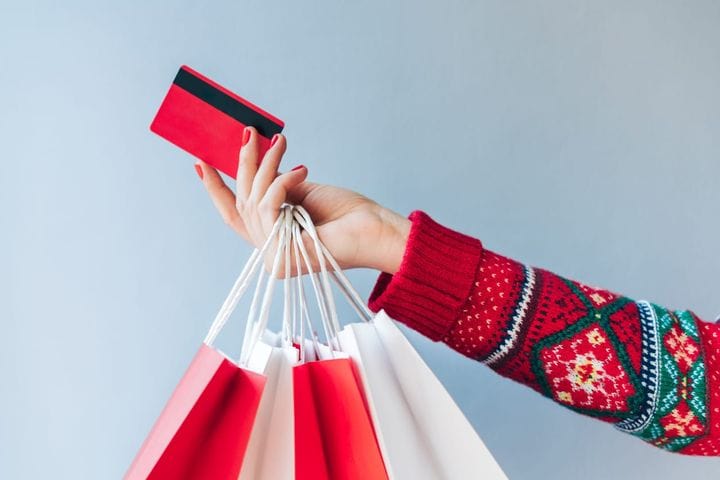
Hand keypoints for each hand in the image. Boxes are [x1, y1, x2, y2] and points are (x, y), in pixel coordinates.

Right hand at [195, 126, 409, 275]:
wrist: (375, 230)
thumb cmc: (347, 213)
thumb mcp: (303, 191)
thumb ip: (275, 184)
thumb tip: (254, 163)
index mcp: (273, 236)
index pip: (234, 215)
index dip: (216, 189)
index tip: (200, 162)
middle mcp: (268, 249)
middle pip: (242, 202)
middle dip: (244, 164)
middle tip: (249, 132)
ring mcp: (273, 256)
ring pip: (253, 201)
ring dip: (265, 165)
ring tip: (282, 142)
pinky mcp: (280, 256)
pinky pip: (269, 208)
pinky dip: (282, 183)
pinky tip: (302, 170)